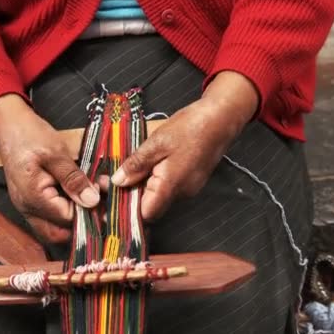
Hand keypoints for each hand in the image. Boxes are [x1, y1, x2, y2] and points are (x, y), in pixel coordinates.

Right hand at [0, 94, 100, 242]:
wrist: (8, 125)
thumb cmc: (29, 135)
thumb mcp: (56, 153)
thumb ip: (73, 179)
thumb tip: (92, 201)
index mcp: (33, 197)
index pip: (67, 219)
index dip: (89, 210)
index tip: (105, 196)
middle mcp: (27, 208)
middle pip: (58, 233)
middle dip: (82, 223)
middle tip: (101, 205)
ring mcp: (27, 207)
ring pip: (54, 229)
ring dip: (74, 220)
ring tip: (92, 200)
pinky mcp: (30, 203)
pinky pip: (49, 218)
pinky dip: (65, 212)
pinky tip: (79, 198)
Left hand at [111, 71, 258, 220]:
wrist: (221, 119)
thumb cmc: (191, 128)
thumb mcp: (156, 142)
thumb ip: (136, 164)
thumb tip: (118, 181)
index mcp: (171, 186)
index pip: (145, 214)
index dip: (127, 208)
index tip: (112, 193)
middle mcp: (182, 193)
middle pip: (151, 206)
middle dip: (132, 194)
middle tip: (114, 176)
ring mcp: (189, 188)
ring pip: (160, 196)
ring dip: (144, 185)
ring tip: (131, 166)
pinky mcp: (193, 181)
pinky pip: (170, 187)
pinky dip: (157, 179)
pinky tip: (150, 163)